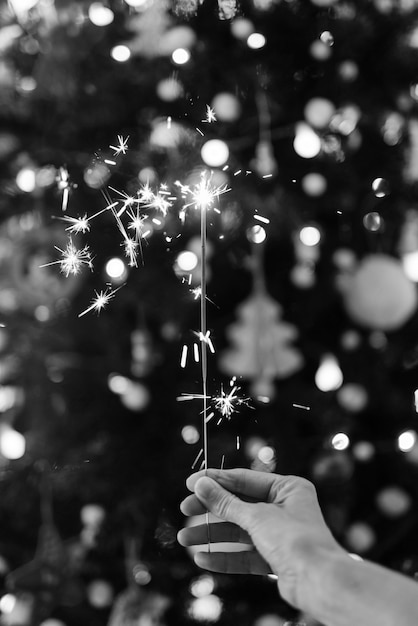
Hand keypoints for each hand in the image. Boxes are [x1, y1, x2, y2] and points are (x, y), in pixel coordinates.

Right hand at [178, 468, 343, 609]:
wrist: (319, 582)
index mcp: (287, 488)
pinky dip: (224, 557)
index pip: (244, 479)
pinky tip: (203, 559)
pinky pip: (245, 554)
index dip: (216, 480)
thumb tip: (202, 485)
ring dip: (212, 535)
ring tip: (185, 538)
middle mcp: (284, 508)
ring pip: (238, 531)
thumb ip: (226, 502)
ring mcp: (279, 534)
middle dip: (210, 509)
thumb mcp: (256, 516)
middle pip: (239, 505)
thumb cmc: (296, 541)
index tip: (190, 482)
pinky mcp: (275, 558)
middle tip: (185, 509)